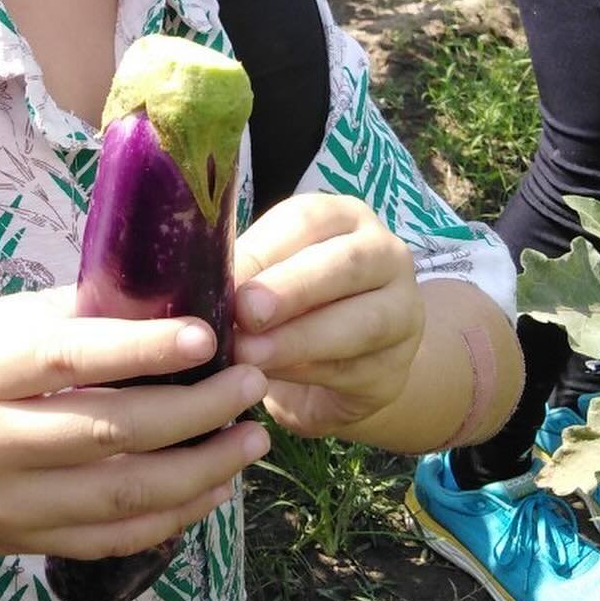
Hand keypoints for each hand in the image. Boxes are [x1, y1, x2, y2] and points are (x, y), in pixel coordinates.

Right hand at [0, 287, 270, 567]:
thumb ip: (46, 319)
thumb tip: (136, 294)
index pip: (68, 357)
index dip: (142, 349)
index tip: (206, 336)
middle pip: (110, 433)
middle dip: (194, 411)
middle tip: (250, 382)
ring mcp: (4, 504)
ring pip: (120, 497)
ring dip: (198, 471)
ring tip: (250, 439)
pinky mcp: (17, 544)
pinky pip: (105, 540)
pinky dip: (165, 519)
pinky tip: (209, 491)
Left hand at [232, 192, 423, 437]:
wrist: (338, 366)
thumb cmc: (289, 305)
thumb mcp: (268, 277)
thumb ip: (245, 274)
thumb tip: (196, 285)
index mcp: (344, 218)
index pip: (308, 220)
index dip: (264, 249)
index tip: (223, 278)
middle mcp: (385, 256)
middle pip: (346, 264)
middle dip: (291, 289)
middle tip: (245, 314)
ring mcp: (402, 313)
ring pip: (360, 323)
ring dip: (298, 340)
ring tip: (249, 355)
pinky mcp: (395, 370)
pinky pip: (355, 371)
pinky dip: (309, 376)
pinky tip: (271, 382)